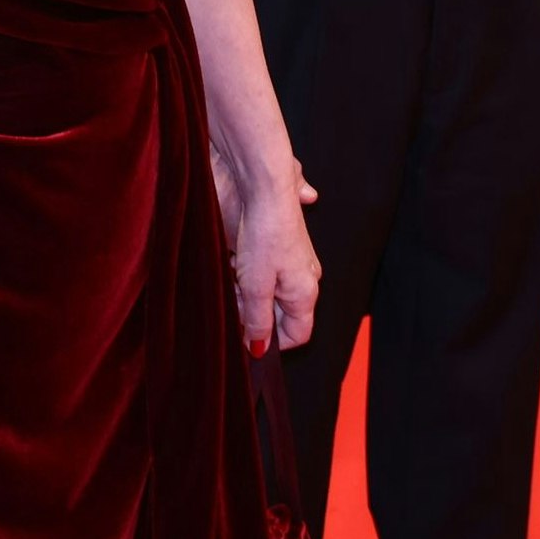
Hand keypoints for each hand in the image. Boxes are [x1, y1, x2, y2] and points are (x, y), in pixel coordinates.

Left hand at [215, 152, 322, 356]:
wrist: (266, 189)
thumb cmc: (266, 233)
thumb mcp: (255, 287)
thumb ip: (258, 320)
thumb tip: (259, 349)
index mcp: (306, 293)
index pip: (298, 335)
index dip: (272, 342)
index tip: (246, 337)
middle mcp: (305, 279)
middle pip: (278, 314)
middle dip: (253, 311)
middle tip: (234, 297)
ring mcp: (294, 263)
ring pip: (267, 293)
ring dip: (246, 290)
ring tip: (233, 272)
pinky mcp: (281, 248)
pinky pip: (263, 273)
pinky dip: (247, 271)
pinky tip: (236, 258)